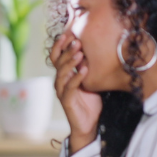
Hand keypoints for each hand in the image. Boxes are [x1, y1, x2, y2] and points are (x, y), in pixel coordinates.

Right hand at [50, 31, 101, 153]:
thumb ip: (89, 65)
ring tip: (79, 53)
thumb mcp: (91, 79)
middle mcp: (60, 81)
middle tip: (76, 40)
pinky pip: (69, 87)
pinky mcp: (66, 101)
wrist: (89, 124)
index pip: (57, 56)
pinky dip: (77, 78)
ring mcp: (61, 91)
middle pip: (58, 62)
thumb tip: (100, 46)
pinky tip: (84, 69)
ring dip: (70, 62)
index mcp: (63, 74)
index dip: (60, 44)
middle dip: (66, 50)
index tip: (69, 32)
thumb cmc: (91, 100)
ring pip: (61, 73)